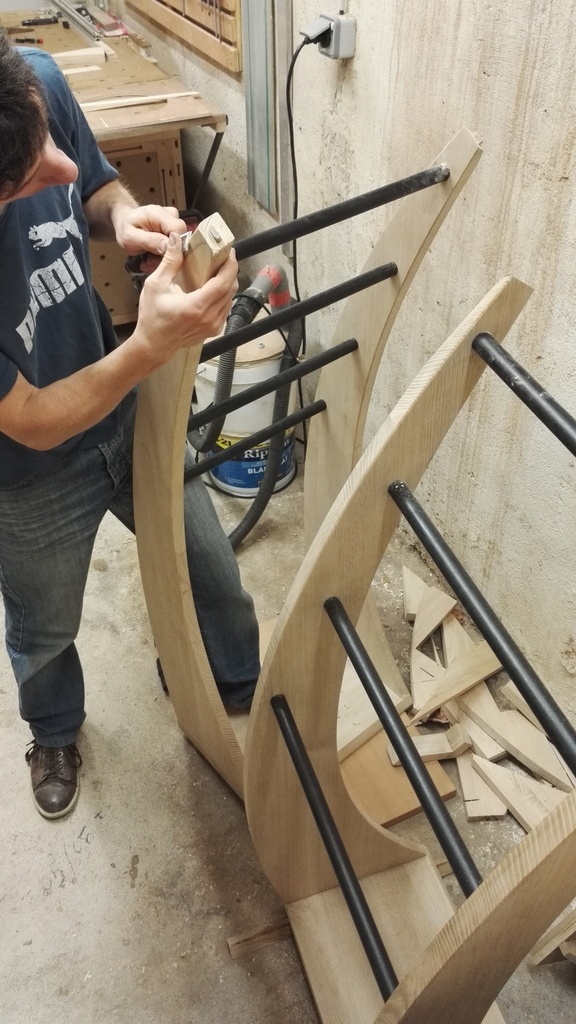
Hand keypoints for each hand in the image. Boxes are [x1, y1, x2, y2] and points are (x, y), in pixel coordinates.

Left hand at [112, 203, 187, 259]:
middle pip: (182, 236)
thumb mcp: (131, 238)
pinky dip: (166, 251)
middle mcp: (169, 214)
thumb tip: (170, 246)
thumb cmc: (125, 228)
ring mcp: (173, 219)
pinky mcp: (174, 227)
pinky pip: (176, 242)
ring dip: (166, 255)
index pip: (178, 230)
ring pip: (180, 242)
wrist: (124, 221)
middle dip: (169, 253)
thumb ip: (150, 241)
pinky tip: (154, 254)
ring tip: (150, 258)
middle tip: (151, 261)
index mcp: (157, 213)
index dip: (174, 246)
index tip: (161, 257)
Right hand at [132, 232, 237, 364]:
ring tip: (220, 269)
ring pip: (230, 298)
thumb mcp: (156, 285)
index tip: (229, 252)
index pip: (223, 282)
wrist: (154, 344)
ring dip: (228, 282)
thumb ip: (170, 261)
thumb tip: (176, 239)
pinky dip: (224, 295)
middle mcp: (209, 317)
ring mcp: (214, 325)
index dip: (230, 265)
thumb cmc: (152, 318)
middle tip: (224, 256)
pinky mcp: (214, 329)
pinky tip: (215, 286)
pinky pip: (226, 308)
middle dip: (230, 270)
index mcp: (196, 306)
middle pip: (231, 289)